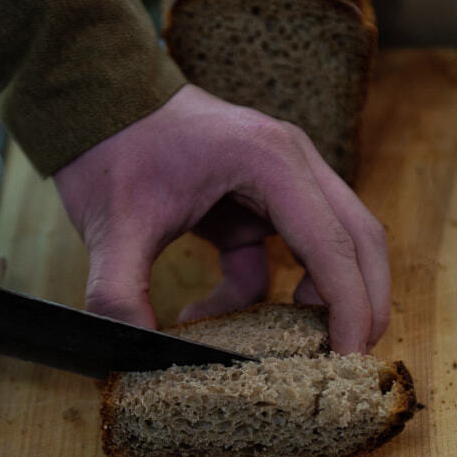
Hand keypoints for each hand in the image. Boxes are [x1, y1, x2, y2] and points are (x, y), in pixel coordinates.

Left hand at [53, 84, 389, 353]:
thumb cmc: (111, 147)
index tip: (350, 357)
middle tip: (348, 359)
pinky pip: (280, 252)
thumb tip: (132, 348)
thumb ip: (120, 291)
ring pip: (330, 244)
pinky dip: (255, 293)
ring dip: (315, 298)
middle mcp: (290, 162)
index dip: (349, 306)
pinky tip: (203, 314)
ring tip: (284, 349)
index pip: (333, 245)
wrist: (94, 97)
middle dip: (362, 301)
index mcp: (270, 162)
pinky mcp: (258, 196)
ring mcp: (280, 177)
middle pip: (358, 239)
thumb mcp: (112, 224)